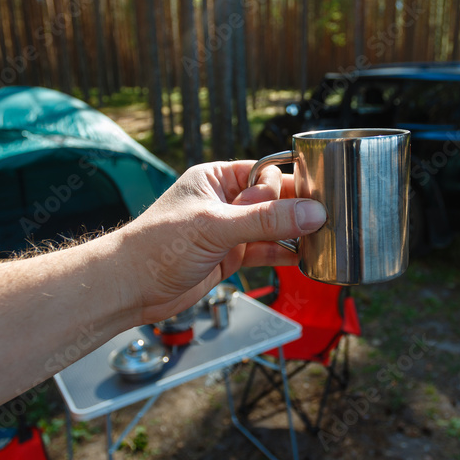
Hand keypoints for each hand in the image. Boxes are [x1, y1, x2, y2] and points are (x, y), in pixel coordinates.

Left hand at [119, 160, 325, 323]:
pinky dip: (283, 254)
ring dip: (293, 234)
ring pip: (271, 227)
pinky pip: (264, 251)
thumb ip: (265, 220)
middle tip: (329, 218)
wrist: (130, 287)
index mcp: (215, 178)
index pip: (265, 173)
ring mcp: (227, 231)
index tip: (318, 196)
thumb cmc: (157, 245)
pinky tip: (303, 257)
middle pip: (272, 200)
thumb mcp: (216, 226)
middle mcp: (223, 201)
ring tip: (324, 238)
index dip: (289, 185)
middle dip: (297, 210)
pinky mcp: (229, 257)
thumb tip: (311, 212)